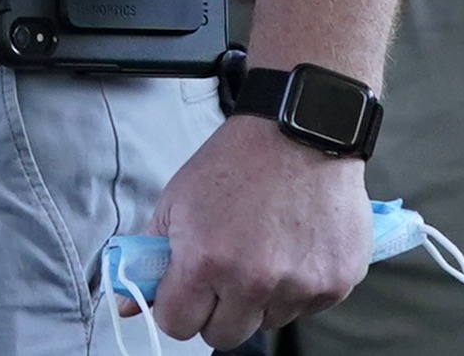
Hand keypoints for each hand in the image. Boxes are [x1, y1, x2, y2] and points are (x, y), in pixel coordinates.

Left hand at [147, 113, 371, 347]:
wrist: (302, 129)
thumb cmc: (237, 160)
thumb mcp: (178, 200)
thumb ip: (151, 257)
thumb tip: (127, 306)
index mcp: (205, 261)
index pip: (177, 326)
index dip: (178, 307)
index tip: (186, 291)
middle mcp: (253, 281)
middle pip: (223, 337)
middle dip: (218, 310)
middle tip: (227, 271)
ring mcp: (299, 285)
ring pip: (268, 322)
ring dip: (262, 298)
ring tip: (267, 247)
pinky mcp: (336, 282)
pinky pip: (307, 308)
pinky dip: (299, 285)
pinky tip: (296, 245)